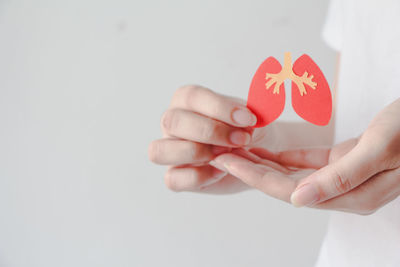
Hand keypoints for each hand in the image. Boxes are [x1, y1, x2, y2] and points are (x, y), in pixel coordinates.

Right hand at [148, 85, 257, 192]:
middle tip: (241, 139)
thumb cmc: (247, 130)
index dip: (219, 107)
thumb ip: (246, 112)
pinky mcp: (175, 177)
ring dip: (195, 152)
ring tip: (226, 154)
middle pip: (172, 121)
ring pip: (160, 150)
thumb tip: (245, 115)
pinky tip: (221, 171)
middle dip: (209, 131)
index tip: (248, 118)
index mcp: (187, 100)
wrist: (257, 155)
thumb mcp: (251, 116)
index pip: (190, 96)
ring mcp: (170, 151)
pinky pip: (172, 179)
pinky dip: (197, 176)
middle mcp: (172, 124)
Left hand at [215, 98, 399, 213]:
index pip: (288, 190)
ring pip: (292, 173)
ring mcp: (342, 176)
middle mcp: (342, 190)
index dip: (254, 177)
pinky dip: (284, 155)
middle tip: (221, 155)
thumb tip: (299, 200)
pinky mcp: (343, 159)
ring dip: (263, 162)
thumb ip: (340, 177)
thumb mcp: (380, 149)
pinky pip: (307, 161)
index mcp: (349, 194)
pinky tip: (265, 148)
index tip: (225, 162)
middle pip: (284, 184)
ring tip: (236, 150)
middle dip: (251, 170)